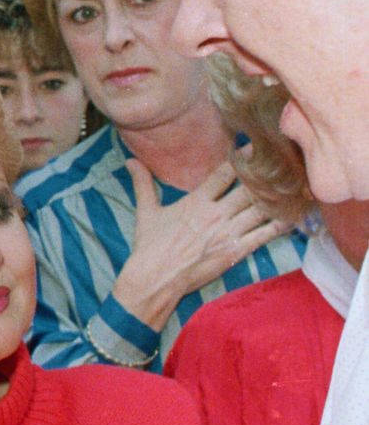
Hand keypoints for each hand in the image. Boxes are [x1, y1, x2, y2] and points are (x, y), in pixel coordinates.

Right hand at [113, 159, 292, 329]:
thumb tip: (130, 160)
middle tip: (283, 163)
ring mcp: (228, 233)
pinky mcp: (236, 251)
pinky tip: (292, 215)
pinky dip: (279, 225)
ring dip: (277, 197)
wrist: (155, 278)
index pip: (224, 174)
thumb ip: (142, 183)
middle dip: (266, 176)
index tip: (254, 146)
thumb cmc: (150, 245)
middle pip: (248, 188)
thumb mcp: (146, 211)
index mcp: (196, 201)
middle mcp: (216, 213)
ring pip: (260, 209)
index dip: (240, 159)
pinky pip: (263, 235)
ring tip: (293, 185)